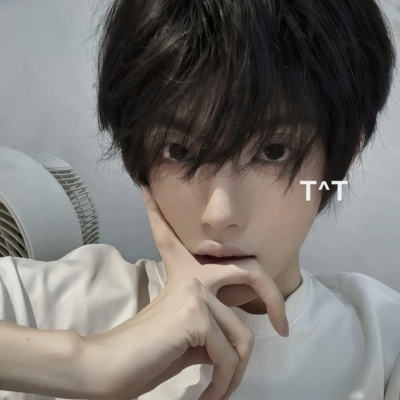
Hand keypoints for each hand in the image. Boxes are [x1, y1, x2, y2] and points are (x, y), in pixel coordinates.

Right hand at [83, 187, 287, 399]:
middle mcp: (192, 274)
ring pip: (242, 335)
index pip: (175, 237)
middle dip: (274, 298)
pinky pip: (229, 355)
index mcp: (184, 273)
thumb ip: (216, 323)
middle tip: (281, 328)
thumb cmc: (150, 351)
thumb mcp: (191, 334)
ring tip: (220, 392)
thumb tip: (243, 338)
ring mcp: (196, 289)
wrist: (113, 366)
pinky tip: (210, 396)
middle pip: (252, 271)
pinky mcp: (196, 312)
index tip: (146, 193)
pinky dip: (224, 383)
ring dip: (236, 374)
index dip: (157, 214)